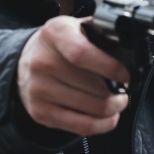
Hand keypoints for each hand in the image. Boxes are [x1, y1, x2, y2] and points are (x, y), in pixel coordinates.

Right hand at [17, 16, 129, 135]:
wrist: (27, 62)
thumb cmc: (59, 45)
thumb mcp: (75, 27)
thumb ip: (99, 32)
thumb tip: (126, 46)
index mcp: (54, 34)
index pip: (81, 53)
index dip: (109, 67)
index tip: (125, 75)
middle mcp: (42, 61)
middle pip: (94, 87)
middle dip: (118, 91)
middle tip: (123, 89)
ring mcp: (39, 89)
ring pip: (93, 109)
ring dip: (114, 108)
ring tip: (116, 100)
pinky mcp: (41, 112)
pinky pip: (83, 126)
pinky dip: (104, 124)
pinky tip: (108, 116)